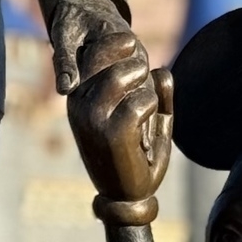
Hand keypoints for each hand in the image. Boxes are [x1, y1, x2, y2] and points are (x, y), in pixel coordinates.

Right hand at [68, 45, 172, 219]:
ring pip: (119, 76)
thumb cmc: (138, 157)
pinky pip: (137, 103)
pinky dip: (150, 106)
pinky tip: (148, 121)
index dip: (114, 43)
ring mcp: (92, 119)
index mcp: (81, 98)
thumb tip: (162, 70)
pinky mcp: (110, 134)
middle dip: (130, 56)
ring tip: (148, 98)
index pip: (90, 54)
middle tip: (143, 68)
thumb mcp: (151, 119)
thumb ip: (158, 93)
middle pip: (100, 55)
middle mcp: (79, 104)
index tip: (133, 45)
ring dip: (141, 80)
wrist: (127, 198)